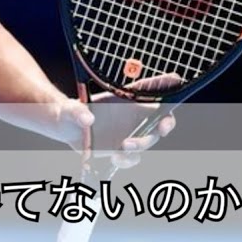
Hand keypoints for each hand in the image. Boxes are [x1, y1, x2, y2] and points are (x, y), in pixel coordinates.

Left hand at [58, 73, 181, 168]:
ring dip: (141, 145)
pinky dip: (127, 160)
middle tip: (162, 128)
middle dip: (165, 124)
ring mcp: (129, 134)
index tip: (176, 82)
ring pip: (147, 141)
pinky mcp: (121, 151)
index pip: (150, 92)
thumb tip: (87, 120)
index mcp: (125, 100)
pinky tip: (115, 158)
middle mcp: (131, 117)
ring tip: (123, 147)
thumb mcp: (70, 109)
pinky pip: (132, 158)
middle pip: (159, 120)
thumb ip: (77, 112)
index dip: (166, 87)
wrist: (65, 130)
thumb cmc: (72, 112)